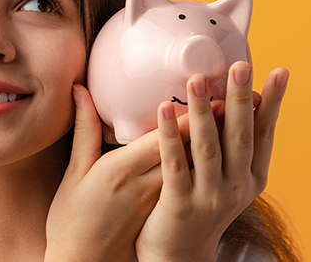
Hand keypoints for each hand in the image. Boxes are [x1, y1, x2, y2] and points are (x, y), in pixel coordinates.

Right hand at [45, 84, 222, 261]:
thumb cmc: (71, 219)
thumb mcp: (74, 172)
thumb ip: (84, 130)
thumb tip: (80, 90)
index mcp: (121, 171)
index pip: (164, 139)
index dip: (190, 116)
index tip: (211, 92)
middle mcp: (146, 187)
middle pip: (187, 152)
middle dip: (213, 124)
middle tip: (237, 97)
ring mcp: (158, 202)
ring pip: (196, 168)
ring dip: (217, 142)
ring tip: (239, 119)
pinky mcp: (164, 213)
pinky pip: (191, 184)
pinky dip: (207, 164)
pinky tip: (222, 150)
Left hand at [134, 62, 288, 261]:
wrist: (179, 258)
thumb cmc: (199, 209)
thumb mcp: (226, 180)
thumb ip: (230, 146)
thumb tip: (237, 101)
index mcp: (252, 177)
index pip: (265, 133)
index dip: (273, 103)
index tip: (280, 71)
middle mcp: (237, 187)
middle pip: (240, 135)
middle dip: (240, 99)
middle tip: (240, 66)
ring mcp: (210, 198)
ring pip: (207, 146)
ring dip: (201, 110)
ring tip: (196, 79)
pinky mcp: (180, 205)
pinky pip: (174, 164)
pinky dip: (170, 135)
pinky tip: (162, 109)